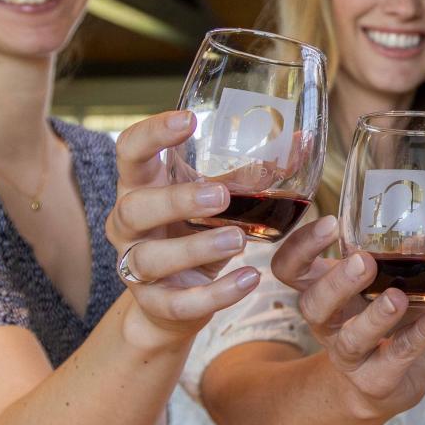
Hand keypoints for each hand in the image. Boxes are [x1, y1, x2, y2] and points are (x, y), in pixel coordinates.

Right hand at [106, 110, 263, 345]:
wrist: (170, 304)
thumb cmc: (190, 233)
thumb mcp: (214, 201)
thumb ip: (246, 176)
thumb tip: (297, 142)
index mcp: (141, 187)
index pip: (130, 151)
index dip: (152, 133)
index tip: (188, 121)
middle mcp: (128, 226)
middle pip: (135, 207)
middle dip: (176, 200)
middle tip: (221, 195)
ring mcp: (135, 268)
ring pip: (152, 259)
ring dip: (196, 249)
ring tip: (238, 240)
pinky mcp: (156, 304)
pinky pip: (180, 302)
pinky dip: (216, 294)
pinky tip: (248, 280)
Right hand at [267, 214, 424, 420]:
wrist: (383, 385)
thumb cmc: (383, 320)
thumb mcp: (388, 282)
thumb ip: (417, 250)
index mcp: (321, 292)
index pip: (290, 269)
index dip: (300, 247)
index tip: (329, 222)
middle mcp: (329, 324)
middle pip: (313, 305)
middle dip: (336, 283)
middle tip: (363, 261)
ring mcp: (351, 356)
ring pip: (352, 339)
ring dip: (375, 316)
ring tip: (397, 297)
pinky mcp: (379, 379)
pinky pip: (397, 356)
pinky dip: (422, 334)